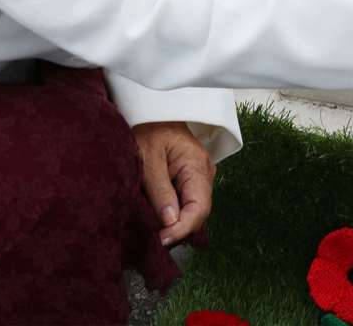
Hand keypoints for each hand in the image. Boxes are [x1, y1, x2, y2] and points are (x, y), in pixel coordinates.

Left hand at [133, 121, 214, 246]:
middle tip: (152, 240)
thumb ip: (160, 190)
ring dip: (174, 224)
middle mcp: (204, 174)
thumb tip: (170, 222)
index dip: (182, 228)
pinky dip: (173, 215)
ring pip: (192, 211)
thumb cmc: (148, 130)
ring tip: (152, 232)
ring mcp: (198, 178)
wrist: (151, 112)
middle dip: (177, 230)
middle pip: (198, 213)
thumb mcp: (148, 158)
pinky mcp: (189, 181)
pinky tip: (157, 220)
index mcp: (197, 166)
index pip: (199, 208)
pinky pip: (186, 204)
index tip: (160, 240)